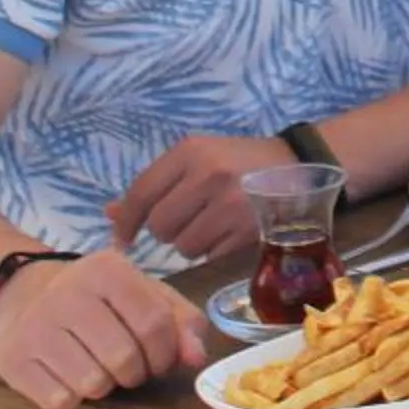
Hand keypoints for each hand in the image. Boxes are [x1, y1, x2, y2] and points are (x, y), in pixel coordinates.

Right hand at [0, 249, 206, 408]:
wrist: (25, 297)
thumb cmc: (99, 300)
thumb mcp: (144, 295)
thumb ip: (181, 321)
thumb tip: (197, 358)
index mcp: (107, 269)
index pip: (155, 323)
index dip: (166, 353)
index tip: (159, 359)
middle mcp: (66, 292)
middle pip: (124, 359)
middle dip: (136, 374)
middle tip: (128, 367)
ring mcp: (35, 327)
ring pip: (93, 384)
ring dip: (104, 386)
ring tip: (97, 367)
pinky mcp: (12, 360)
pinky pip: (60, 401)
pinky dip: (72, 398)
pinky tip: (67, 375)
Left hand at [105, 134, 297, 258]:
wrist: (298, 167)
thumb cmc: (239, 162)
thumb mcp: (197, 159)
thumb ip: (155, 185)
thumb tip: (109, 214)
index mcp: (191, 151)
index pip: (141, 193)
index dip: (126, 221)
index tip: (122, 238)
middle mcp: (208, 175)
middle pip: (160, 226)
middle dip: (168, 230)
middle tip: (187, 220)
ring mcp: (230, 205)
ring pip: (184, 246)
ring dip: (191, 243)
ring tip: (212, 225)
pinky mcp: (247, 230)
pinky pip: (209, 256)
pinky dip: (213, 250)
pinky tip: (228, 233)